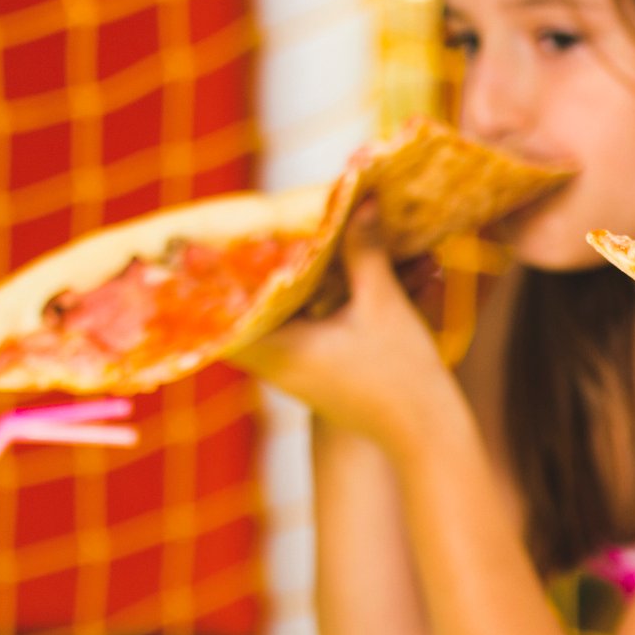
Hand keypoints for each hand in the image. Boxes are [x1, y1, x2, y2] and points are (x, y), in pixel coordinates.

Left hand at [231, 202, 460, 448]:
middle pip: (244, 315)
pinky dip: (306, 309)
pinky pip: (297, 336)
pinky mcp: (318, 378)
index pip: (223, 315)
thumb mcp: (383, 304)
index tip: (206, 250)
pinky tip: (324, 282)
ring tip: (281, 254)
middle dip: (249, 277)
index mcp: (281, 349)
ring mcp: (297, 375)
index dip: (212, 281)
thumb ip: (365, 251)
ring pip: (272, 325)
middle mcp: (278, 366)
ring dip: (282, 292)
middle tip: (245, 241)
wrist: (429, 434)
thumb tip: (362, 200)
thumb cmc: (402, 374)